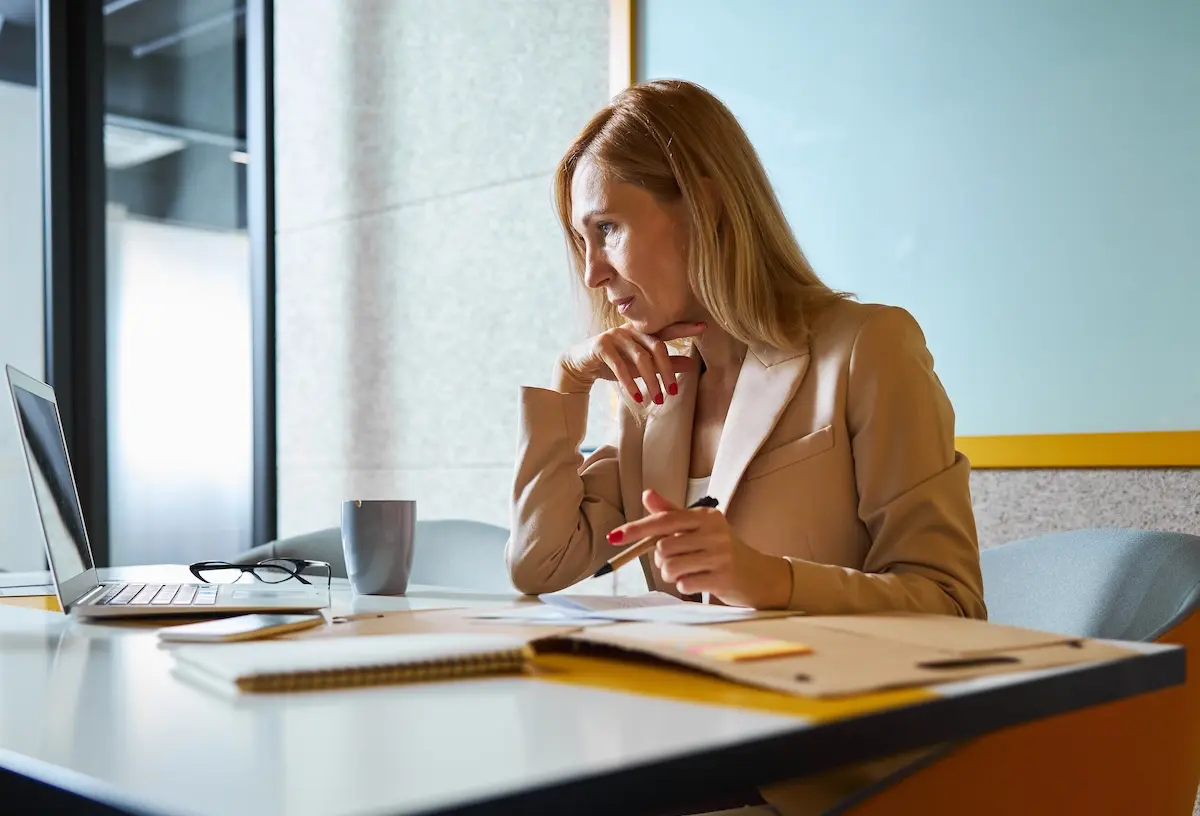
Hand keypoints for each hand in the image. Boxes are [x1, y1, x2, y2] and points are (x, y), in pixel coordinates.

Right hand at [553, 322, 705, 403]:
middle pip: (656, 347)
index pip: (666, 329)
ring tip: (658, 400)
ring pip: (640, 358)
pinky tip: (638, 397)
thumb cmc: (613, 363)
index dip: (684, 328)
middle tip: (674, 392)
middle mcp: (630, 329)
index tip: (703, 327)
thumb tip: (690, 363)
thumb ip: (662, 363)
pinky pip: (620, 366)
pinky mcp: (601, 346)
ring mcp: (615, 335)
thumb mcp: (640, 366)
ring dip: (651, 381)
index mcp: (641, 331)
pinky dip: (630, 383)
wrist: (579, 365)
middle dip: (667, 371)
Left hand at [607, 489, 792, 608]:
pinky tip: (700, 581)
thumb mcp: (700, 528)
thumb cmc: (723, 549)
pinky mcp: (723, 578)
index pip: (664, 520)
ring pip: (671, 567)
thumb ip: (672, 513)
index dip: (637, 529)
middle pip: (663, 548)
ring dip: (671, 575)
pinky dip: (685, 586)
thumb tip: (646, 494)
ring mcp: (720, 555)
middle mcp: (714, 532)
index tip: (614, 537)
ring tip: (688, 572)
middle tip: (678, 560)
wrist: (760, 575)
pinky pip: (684, 584)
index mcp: (706, 516)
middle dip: (662, 560)